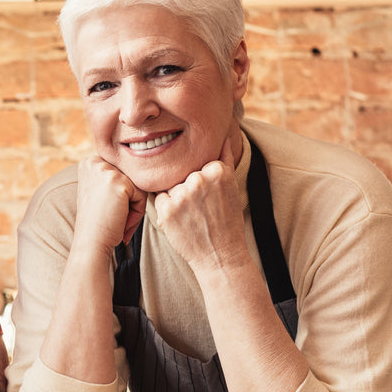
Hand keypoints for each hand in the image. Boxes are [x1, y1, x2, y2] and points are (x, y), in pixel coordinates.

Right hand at [73, 155, 147, 256]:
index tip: (108, 210)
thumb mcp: (99, 193)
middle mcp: (95, 162)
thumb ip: (112, 179)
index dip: (120, 196)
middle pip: (130, 178)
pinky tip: (121, 220)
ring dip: (133, 207)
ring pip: (137, 186)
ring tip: (117, 219)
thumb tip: (137, 170)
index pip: (121, 174)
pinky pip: (142, 195)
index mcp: (89, 163)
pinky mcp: (118, 182)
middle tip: (113, 217)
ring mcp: (106, 170)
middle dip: (128, 201)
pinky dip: (137, 212)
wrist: (90, 243)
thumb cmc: (97, 223)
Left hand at [153, 137, 250, 275]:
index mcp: (217, 170)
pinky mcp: (167, 209)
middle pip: (182, 174)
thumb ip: (224, 158)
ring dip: (176, 198)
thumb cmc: (227, 222)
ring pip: (170, 186)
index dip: (200, 182)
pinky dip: (167, 208)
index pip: (195, 164)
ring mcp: (182, 194)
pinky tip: (182, 221)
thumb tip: (221, 136)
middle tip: (202, 210)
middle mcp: (199, 179)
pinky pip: (159, 198)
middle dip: (187, 189)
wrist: (220, 255)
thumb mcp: (232, 186)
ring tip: (193, 216)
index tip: (210, 198)